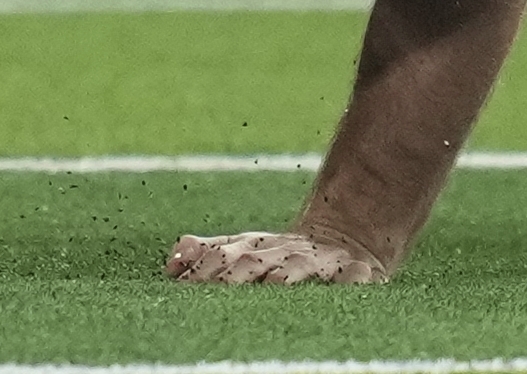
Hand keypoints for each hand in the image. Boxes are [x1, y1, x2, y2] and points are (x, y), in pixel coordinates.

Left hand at [166, 229, 392, 284]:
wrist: (344, 236)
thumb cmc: (282, 254)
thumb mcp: (244, 248)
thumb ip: (207, 253)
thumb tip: (170, 264)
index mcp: (255, 247)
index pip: (222, 255)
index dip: (203, 269)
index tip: (182, 285)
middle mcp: (284, 252)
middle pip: (254, 261)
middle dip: (234, 275)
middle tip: (218, 290)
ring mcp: (319, 262)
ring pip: (299, 268)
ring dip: (286, 276)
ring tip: (273, 284)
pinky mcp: (356, 271)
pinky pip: (354, 277)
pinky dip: (351, 280)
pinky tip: (347, 285)